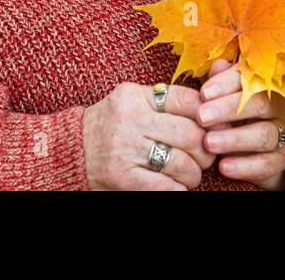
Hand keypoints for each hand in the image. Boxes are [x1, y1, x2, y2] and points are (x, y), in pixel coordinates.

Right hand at [82, 82, 216, 189]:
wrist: (71, 149)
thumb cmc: (112, 124)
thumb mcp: (134, 100)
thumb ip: (166, 100)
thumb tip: (211, 106)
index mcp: (136, 95)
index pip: (186, 99)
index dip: (208, 115)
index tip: (212, 127)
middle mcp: (131, 119)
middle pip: (190, 133)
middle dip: (206, 150)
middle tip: (205, 156)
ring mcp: (125, 149)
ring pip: (181, 163)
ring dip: (194, 174)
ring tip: (190, 174)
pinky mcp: (122, 176)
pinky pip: (165, 186)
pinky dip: (178, 189)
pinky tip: (178, 186)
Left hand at [197, 58, 284, 189]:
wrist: (258, 151)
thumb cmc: (238, 115)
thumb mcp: (228, 96)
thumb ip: (222, 82)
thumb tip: (218, 64)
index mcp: (266, 85)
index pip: (250, 78)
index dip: (226, 83)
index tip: (204, 93)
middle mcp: (280, 106)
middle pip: (259, 104)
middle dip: (228, 109)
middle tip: (202, 117)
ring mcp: (284, 133)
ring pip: (263, 134)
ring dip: (234, 139)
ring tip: (209, 143)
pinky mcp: (282, 159)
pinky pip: (266, 163)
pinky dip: (244, 166)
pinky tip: (223, 166)